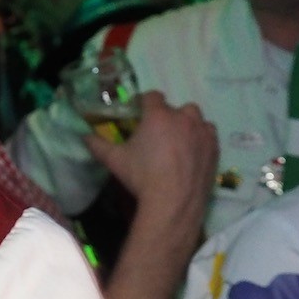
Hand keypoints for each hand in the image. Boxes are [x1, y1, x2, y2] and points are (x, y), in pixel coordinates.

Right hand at [84, 92, 217, 241]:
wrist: (173, 201)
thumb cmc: (142, 177)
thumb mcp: (115, 161)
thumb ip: (98, 145)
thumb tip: (84, 136)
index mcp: (158, 116)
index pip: (152, 96)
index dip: (144, 103)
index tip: (139, 114)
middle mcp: (183, 118)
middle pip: (176, 108)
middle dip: (168, 116)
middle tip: (159, 134)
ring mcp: (202, 132)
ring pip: (196, 119)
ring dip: (188, 125)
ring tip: (179, 142)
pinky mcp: (215, 147)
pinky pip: (209, 134)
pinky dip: (201, 138)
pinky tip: (192, 153)